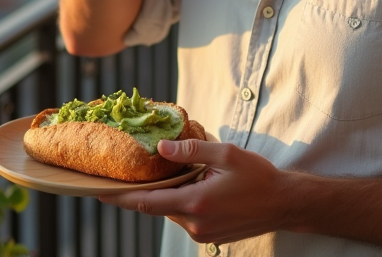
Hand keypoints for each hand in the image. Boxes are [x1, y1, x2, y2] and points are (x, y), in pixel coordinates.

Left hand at [98, 138, 296, 244]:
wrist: (283, 204)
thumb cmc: (258, 177)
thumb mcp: (225, 154)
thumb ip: (191, 150)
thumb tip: (161, 146)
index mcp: (196, 203)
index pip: (147, 202)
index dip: (120, 197)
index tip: (98, 190)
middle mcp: (195, 223)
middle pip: (157, 206)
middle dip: (144, 190)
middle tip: (125, 173)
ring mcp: (202, 234)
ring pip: (171, 211)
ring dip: (167, 195)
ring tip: (171, 174)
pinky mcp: (208, 236)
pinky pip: (185, 217)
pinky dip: (180, 202)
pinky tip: (191, 186)